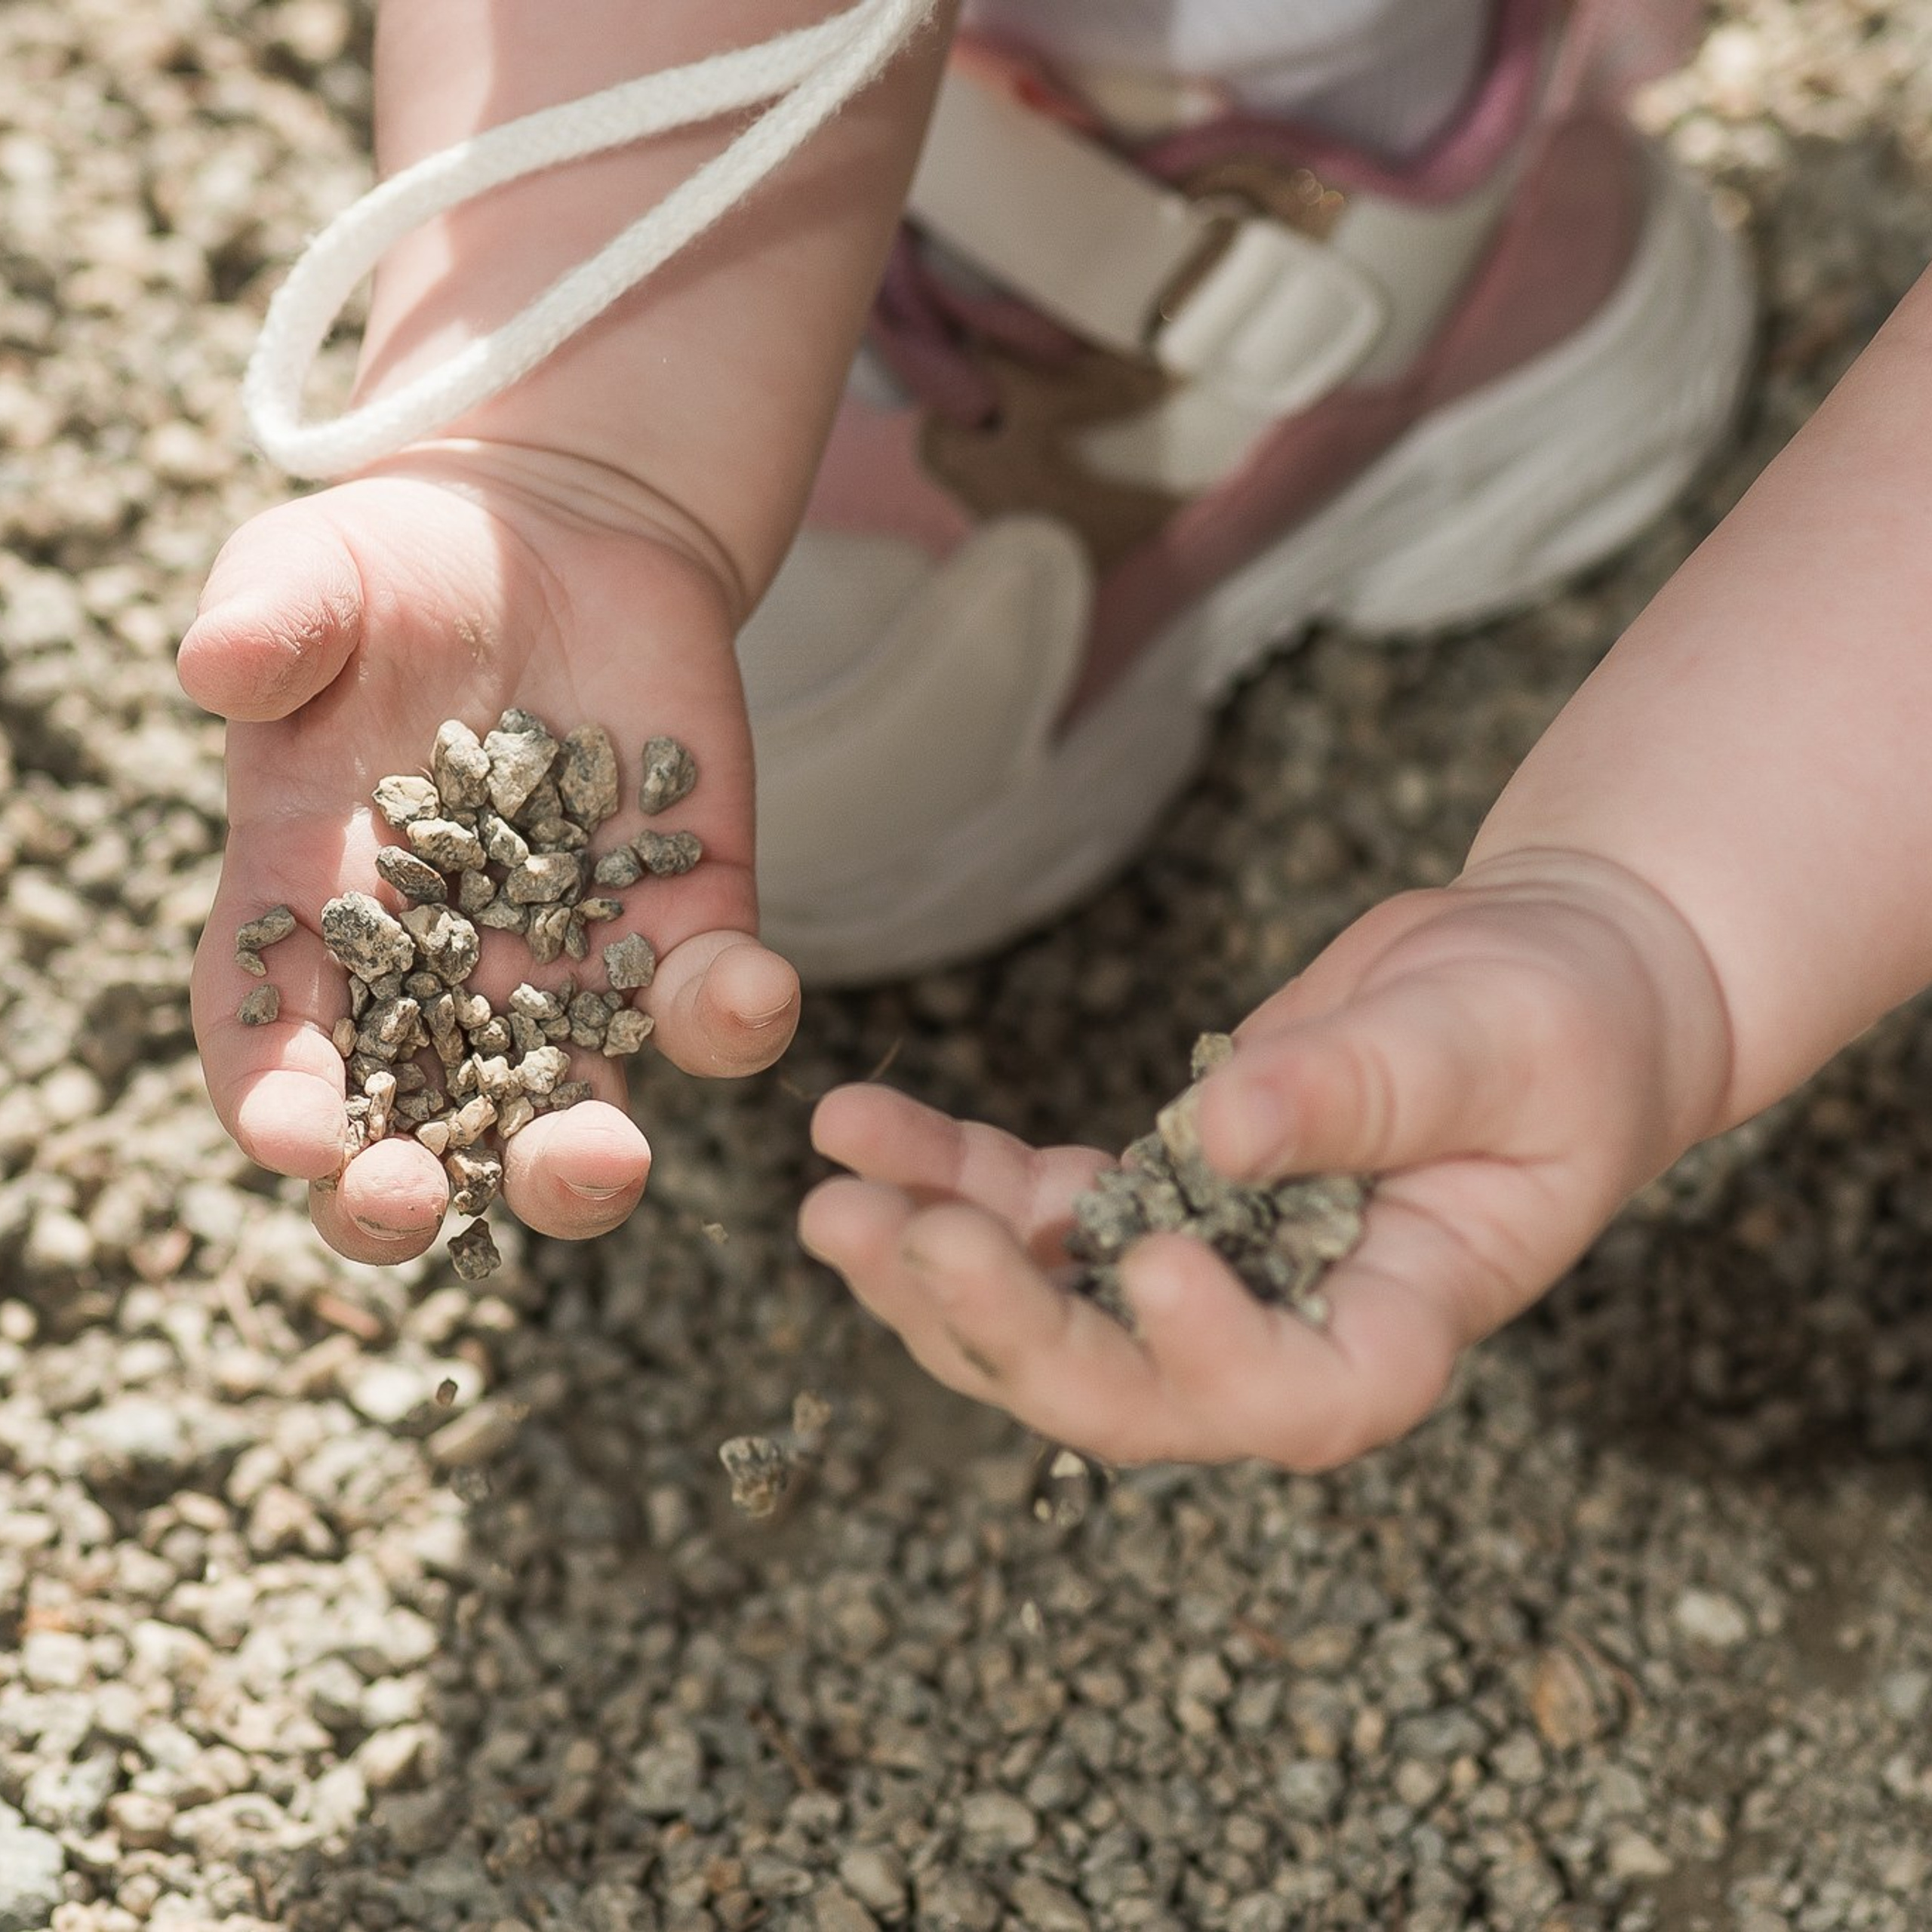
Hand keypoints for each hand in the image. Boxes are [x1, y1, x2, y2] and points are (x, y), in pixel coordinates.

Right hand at [184, 443, 798, 1262]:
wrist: (562, 542)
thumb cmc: (401, 568)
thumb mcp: (315, 574)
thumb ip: (268, 624)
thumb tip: (221, 666)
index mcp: (316, 911)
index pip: (276, 1039)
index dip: (276, 1100)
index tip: (299, 1139)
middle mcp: (443, 970)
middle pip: (419, 1124)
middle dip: (412, 1191)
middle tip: (418, 1208)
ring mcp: (572, 963)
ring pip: (574, 1111)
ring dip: (583, 1160)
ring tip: (599, 1159)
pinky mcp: (686, 923)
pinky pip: (709, 1006)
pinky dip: (731, 1017)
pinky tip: (746, 991)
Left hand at [800, 853, 1729, 1466]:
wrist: (1535, 984)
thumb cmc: (1560, 1020)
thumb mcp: (1492, 1039)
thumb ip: (1365, 1090)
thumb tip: (1214, 1135)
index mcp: (1402, 1319)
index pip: (1304, 1399)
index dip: (1215, 1364)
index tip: (1153, 1263)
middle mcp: (1286, 1323)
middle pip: (1130, 1391)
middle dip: (1009, 1330)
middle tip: (906, 1244)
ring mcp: (1204, 1269)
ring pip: (1045, 1316)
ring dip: (931, 1267)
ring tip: (833, 1202)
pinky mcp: (1146, 1195)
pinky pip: (1025, 1210)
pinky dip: (940, 1173)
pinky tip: (859, 1122)